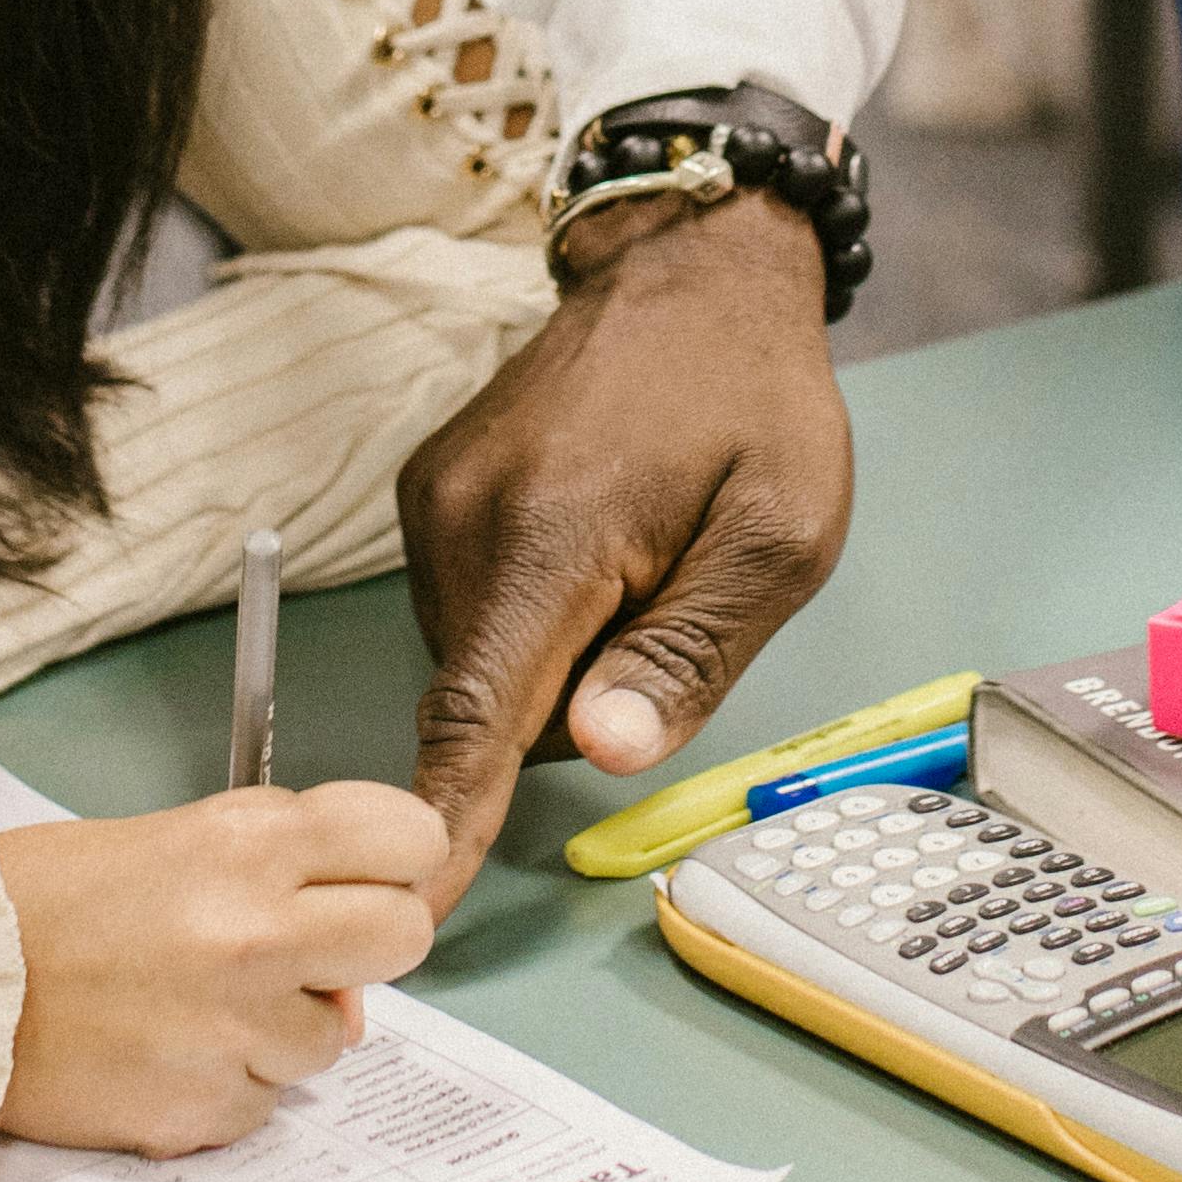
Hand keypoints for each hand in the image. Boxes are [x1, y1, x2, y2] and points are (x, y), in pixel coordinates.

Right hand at [0, 783, 449, 1150]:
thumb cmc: (38, 904)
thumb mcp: (168, 842)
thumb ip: (273, 881)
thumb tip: (347, 968)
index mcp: (247, 842)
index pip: (407, 836)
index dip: (393, 858)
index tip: (366, 874)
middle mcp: (254, 929)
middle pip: (404, 936)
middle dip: (364, 946)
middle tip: (304, 950)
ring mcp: (234, 1025)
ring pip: (335, 1036)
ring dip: (282, 1028)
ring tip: (192, 1003)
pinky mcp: (203, 1104)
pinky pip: (266, 1102)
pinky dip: (226, 1084)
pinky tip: (162, 1051)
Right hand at [397, 181, 855, 890]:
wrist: (689, 269)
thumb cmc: (751, 400)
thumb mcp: (778, 537)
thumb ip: (687, 656)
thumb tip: (600, 754)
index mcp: (547, 539)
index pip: (475, 720)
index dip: (444, 828)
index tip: (403, 911)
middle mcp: (463, 521)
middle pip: (493, 703)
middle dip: (577, 704)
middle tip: (672, 608)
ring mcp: (436, 501)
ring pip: (483, 662)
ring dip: (558, 655)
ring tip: (642, 561)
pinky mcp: (430, 491)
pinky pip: (473, 609)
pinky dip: (534, 612)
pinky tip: (598, 545)